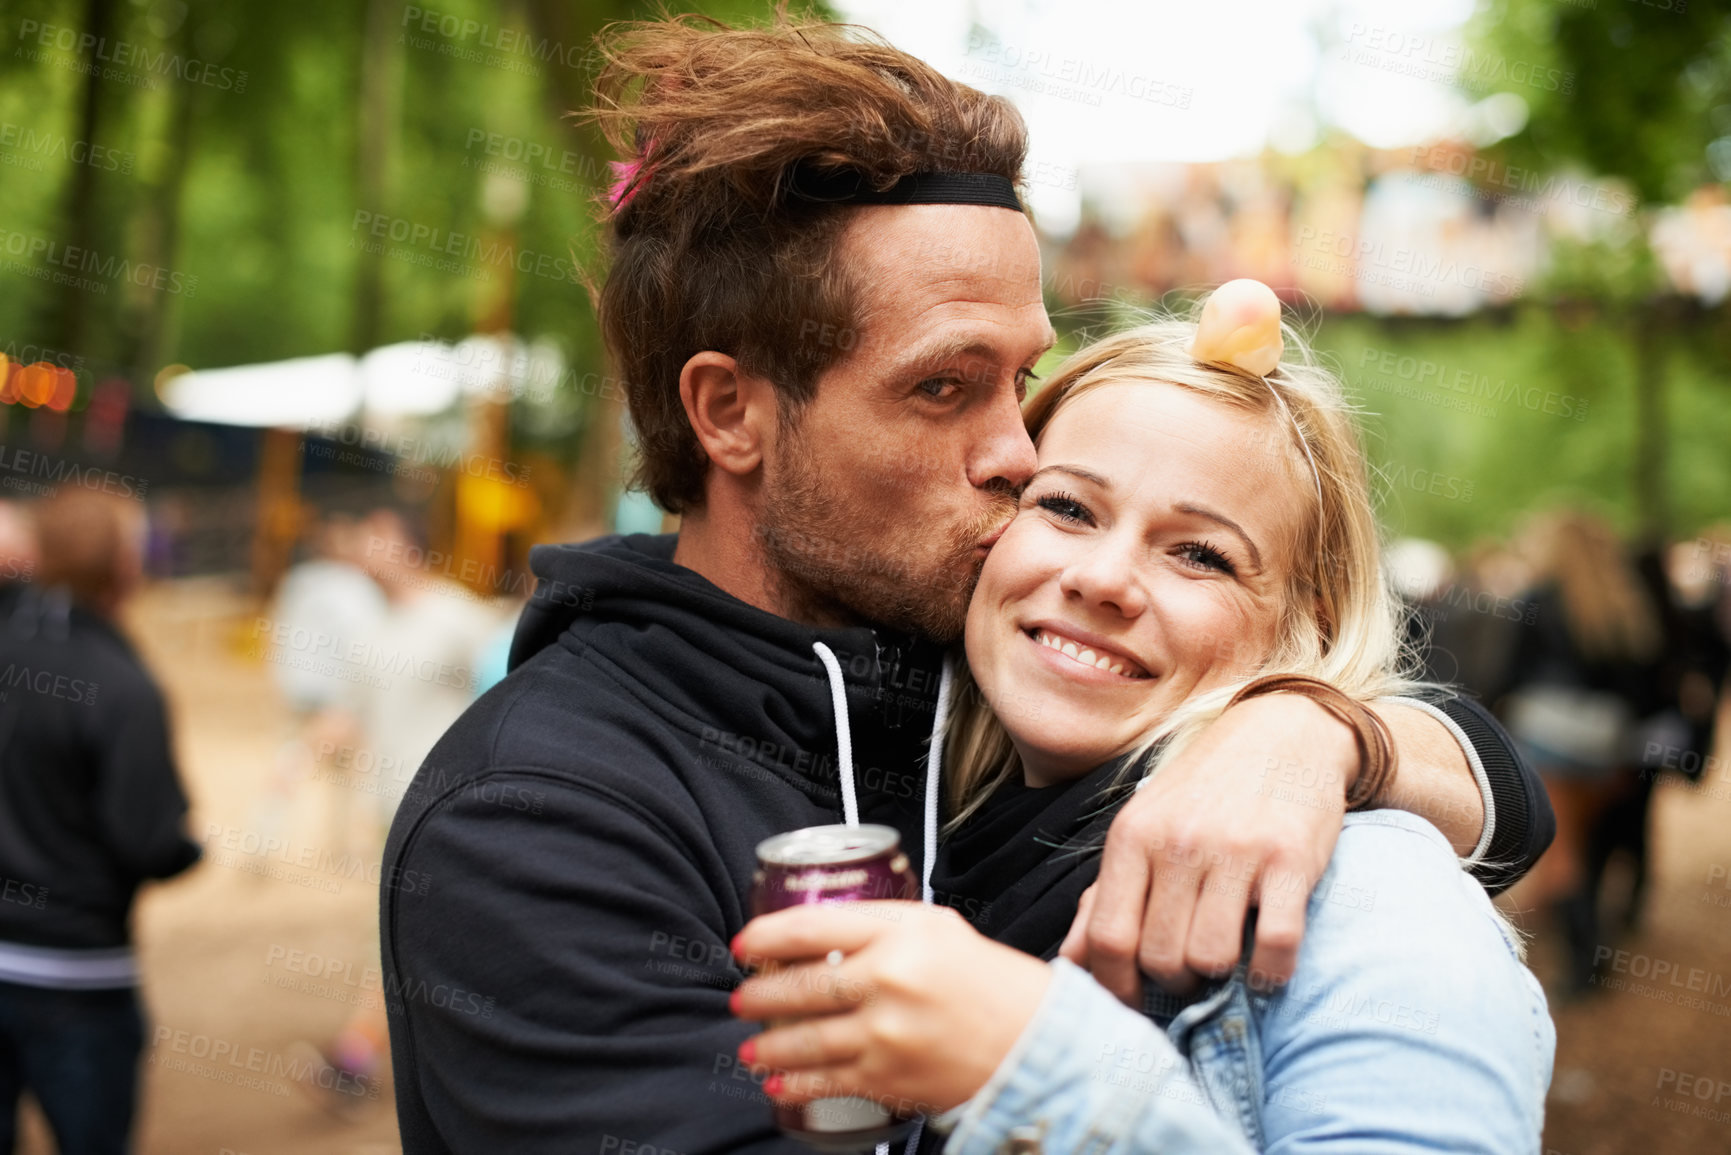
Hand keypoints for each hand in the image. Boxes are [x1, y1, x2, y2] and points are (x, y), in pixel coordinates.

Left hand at [730, 901, 1050, 1115]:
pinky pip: (826, 1080)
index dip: (766, 936)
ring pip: (805, 1039)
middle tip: (742, 998)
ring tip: (750, 1045)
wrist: (1033, 1040)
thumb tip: (822, 927)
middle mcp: (888, 979)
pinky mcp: (889, 1076)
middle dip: (759, 995)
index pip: (811, 926)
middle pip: (800, 986)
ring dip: (768, 1044)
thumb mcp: (937, 927)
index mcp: (900, 932)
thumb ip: (881, 923)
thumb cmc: (987, 980)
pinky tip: (777, 1080)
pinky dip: (794, 1082)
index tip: (744, 944)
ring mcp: (886, 1032)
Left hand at [1061, 693, 1354, 1003]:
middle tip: (1190, 974)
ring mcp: (1236, 850)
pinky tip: (1267, 965)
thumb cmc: (1203, 792)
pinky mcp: (1291, 859)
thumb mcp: (1143, 828)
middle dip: (1174, 984)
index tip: (1135, 1001)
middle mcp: (1179, 842)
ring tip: (1225, 963)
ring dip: (1219, 980)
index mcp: (1132, 837)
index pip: (1107, 938)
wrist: (1282, 732)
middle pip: (1161, 957)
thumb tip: (1069, 964)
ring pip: (1212, 958)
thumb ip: (1105, 896)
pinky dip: (1272, 973)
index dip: (1116, 987)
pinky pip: (1277, 946)